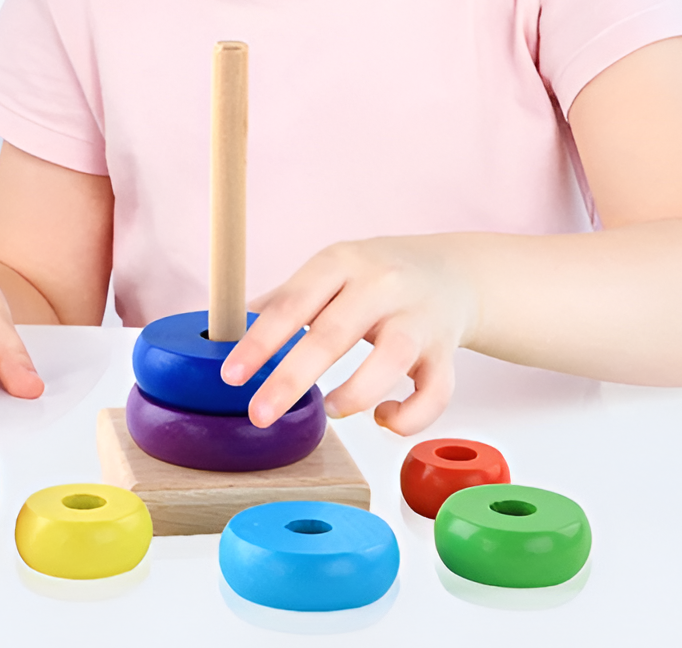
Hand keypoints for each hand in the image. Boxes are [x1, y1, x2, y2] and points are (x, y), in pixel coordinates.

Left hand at [219, 236, 477, 435]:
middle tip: (259, 414)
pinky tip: (384, 419)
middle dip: (291, 379)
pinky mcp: (446, 350)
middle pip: (334, 334)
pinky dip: (410, 417)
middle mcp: (381, 285)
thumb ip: (288, 299)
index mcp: (341, 262)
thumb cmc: (378, 275)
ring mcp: (418, 317)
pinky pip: (435, 392)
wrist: (452, 271)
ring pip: (391, 359)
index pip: (292, 302)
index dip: (260, 342)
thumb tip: (229, 327)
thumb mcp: (331, 270)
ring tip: (331, 411)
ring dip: (356, 394)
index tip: (230, 375)